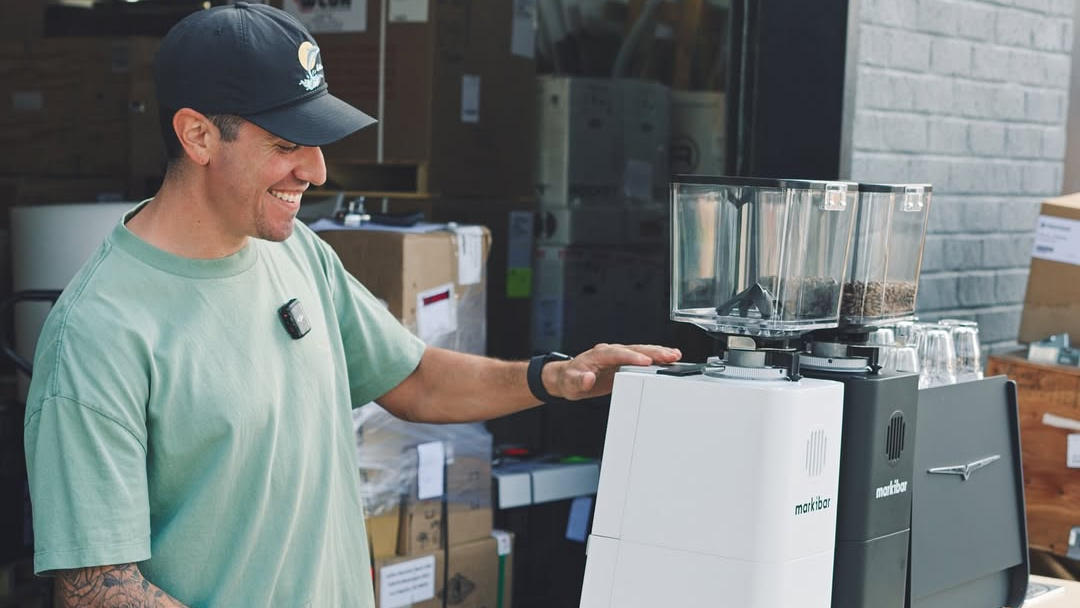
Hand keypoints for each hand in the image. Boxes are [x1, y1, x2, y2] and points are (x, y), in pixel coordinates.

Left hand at [542, 343, 681, 400]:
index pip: (618, 353)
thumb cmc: (570, 380)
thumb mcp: (571, 384)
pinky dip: (656, 358)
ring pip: (641, 351)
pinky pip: (642, 357)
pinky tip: (668, 359)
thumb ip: (579, 381)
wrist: (568, 379)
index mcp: (598, 354)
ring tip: (675, 356)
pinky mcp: (623, 362)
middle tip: (670, 356)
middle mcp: (610, 352)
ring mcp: (618, 356)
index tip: (646, 362)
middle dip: (653, 352)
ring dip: (658, 353)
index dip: (632, 357)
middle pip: (634, 349)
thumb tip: (587, 378)